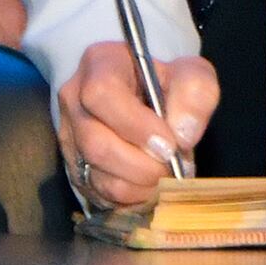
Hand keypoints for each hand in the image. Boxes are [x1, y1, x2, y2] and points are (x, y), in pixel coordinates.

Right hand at [59, 39, 216, 209]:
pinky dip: (130, 199)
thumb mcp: (190, 75)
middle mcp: (75, 100)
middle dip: (140, 165)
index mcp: (99, 65)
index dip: (136, 125)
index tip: (169, 144)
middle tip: (170, 167)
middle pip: (95, 143)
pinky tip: (149, 186)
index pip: (102, 94)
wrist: (146, 98)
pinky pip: (98, 195)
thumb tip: (183, 135)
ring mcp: (70, 137)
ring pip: (96, 175)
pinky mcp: (75, 169)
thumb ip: (195, 94)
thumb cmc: (166, 85)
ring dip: (138, 186)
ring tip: (163, 177)